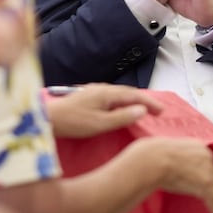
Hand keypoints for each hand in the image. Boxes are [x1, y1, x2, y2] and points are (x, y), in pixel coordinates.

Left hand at [46, 84, 164, 137]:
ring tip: (143, 110)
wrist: (49, 118)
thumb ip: (122, 117)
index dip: (150, 103)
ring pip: (119, 94)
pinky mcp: (88, 96)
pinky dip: (122, 102)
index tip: (163, 111)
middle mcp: (102, 88)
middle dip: (144, 101)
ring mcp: (93, 91)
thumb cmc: (74, 122)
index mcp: (107, 93)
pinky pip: (111, 97)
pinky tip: (121, 108)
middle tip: (157, 111)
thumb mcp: (100, 124)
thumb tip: (142, 110)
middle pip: (128, 93)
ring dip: (133, 101)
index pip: (134, 96)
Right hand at [134, 137, 212, 212]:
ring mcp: (207, 168)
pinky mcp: (206, 182)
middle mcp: (206, 155)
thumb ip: (180, 162)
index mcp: (197, 146)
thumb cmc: (152, 158)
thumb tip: (180, 172)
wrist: (151, 160)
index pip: (209, 164)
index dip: (210, 178)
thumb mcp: (170, 156)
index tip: (210, 187)